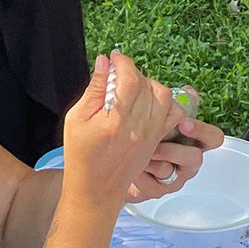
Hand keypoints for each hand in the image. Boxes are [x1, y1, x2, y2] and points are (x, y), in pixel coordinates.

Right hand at [63, 52, 176, 200]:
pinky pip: (172, 113)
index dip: (123, 62)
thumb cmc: (81, 156)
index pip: (129, 79)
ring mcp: (150, 134)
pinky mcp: (156, 139)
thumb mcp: (77, 119)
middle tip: (118, 74)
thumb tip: (104, 62)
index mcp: (114, 121)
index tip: (114, 58)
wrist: (96, 188)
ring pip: (163, 96)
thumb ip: (94, 89)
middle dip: (133, 72)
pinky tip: (147, 102)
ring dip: (149, 85)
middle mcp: (137, 127)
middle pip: (147, 85)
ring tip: (132, 87)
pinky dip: (164, 101)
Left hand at [128, 105, 226, 200]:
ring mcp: (174, 178)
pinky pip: (150, 183)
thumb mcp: (163, 119)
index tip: (184, 122)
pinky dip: (138, 171)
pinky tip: (131, 164)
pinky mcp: (157, 190)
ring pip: (169, 170)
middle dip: (174, 149)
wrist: (125, 163)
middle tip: (158, 142)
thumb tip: (190, 91)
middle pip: (195, 158)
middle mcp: (188, 162)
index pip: (213, 138)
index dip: (201, 130)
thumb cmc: (149, 138)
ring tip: (139, 151)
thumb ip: (176, 105)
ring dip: (152, 159)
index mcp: (194, 142)